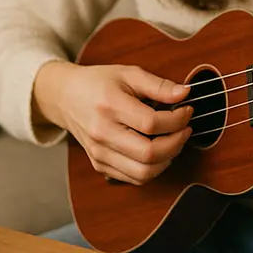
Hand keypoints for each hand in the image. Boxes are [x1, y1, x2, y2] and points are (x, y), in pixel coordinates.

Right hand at [34, 61, 192, 184]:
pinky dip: (153, 169)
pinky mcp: (99, 165)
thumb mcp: (128, 74)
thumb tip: (185, 94)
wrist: (65, 97)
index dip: (177, 119)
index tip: (187, 110)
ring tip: (173, 141)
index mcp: (109, 106)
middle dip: (176, 143)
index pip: (151, 123)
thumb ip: (158, 85)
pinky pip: (134, 178)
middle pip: (149, 154)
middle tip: (185, 129)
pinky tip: (158, 151)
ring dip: (167, 159)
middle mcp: (102, 133)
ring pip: (143, 173)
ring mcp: (99, 153)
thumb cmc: (98, 83)